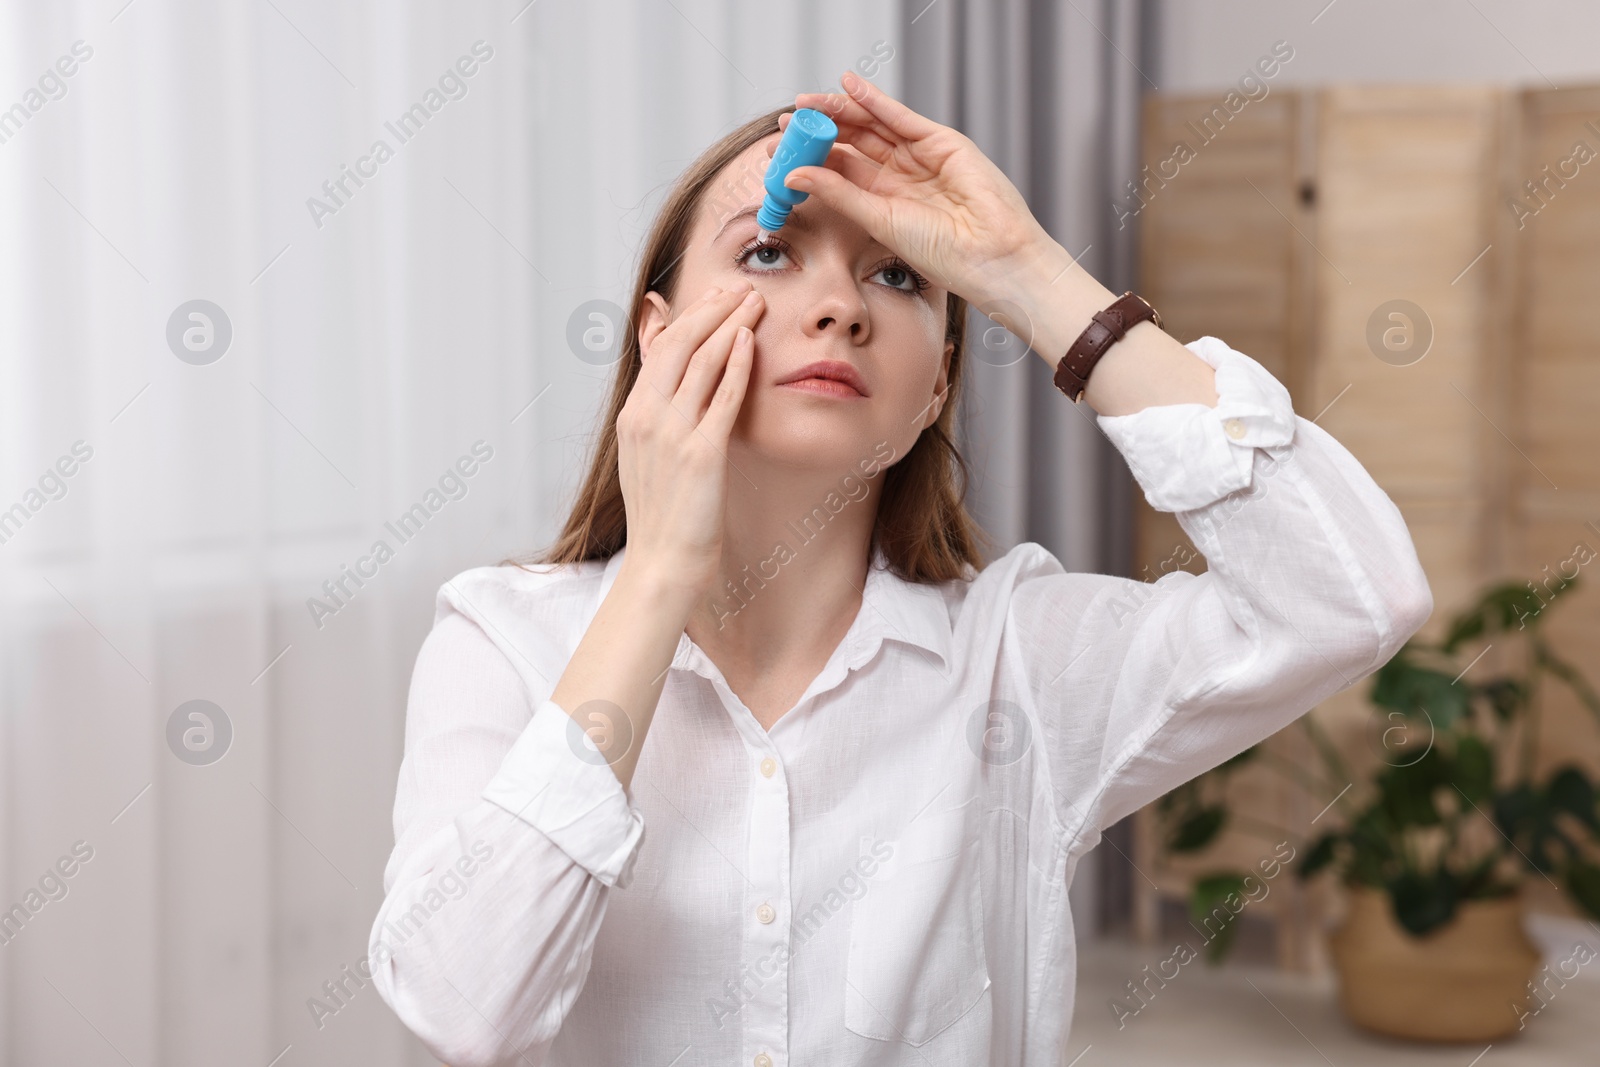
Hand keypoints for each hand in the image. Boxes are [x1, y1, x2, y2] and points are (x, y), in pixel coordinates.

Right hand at [618, 281, 763, 597]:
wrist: (663, 564)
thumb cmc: (664, 517)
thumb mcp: (649, 457)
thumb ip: (658, 417)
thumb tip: (671, 391)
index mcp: (633, 416)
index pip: (661, 348)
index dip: (690, 317)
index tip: (716, 297)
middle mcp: (647, 417)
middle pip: (681, 344)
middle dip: (712, 309)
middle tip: (740, 288)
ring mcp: (672, 434)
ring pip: (702, 361)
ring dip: (730, 324)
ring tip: (754, 302)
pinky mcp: (701, 454)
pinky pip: (722, 397)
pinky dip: (737, 364)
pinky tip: (751, 341)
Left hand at [781, 71, 1057, 308]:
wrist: (989, 254)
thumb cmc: (942, 251)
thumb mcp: (878, 219)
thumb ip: (839, 193)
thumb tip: (794, 175)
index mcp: (884, 202)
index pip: (840, 171)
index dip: (810, 158)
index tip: (779, 151)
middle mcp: (900, 176)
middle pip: (853, 144)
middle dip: (819, 131)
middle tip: (787, 123)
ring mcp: (920, 156)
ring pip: (872, 126)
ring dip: (839, 111)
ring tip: (806, 104)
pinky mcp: (941, 141)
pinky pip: (899, 115)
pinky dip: (873, 98)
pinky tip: (847, 86)